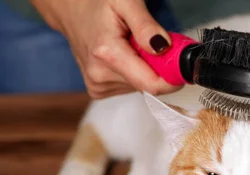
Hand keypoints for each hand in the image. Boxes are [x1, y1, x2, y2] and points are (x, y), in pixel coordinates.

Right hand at [31, 0, 180, 97]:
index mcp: (107, 54)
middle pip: (148, 84)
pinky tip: (122, 56)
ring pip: (140, 86)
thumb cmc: (98, 3)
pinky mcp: (97, 90)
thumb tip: (163, 48)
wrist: (71, 10)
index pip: (152, 84)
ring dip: (144, 68)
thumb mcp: (126, 2)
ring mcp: (97, 85)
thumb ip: (145, 25)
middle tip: (151, 44)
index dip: (172, 76)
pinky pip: (129, 87)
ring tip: (131, 46)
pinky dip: (133, 73)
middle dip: (157, 66)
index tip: (178, 61)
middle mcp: (100, 75)